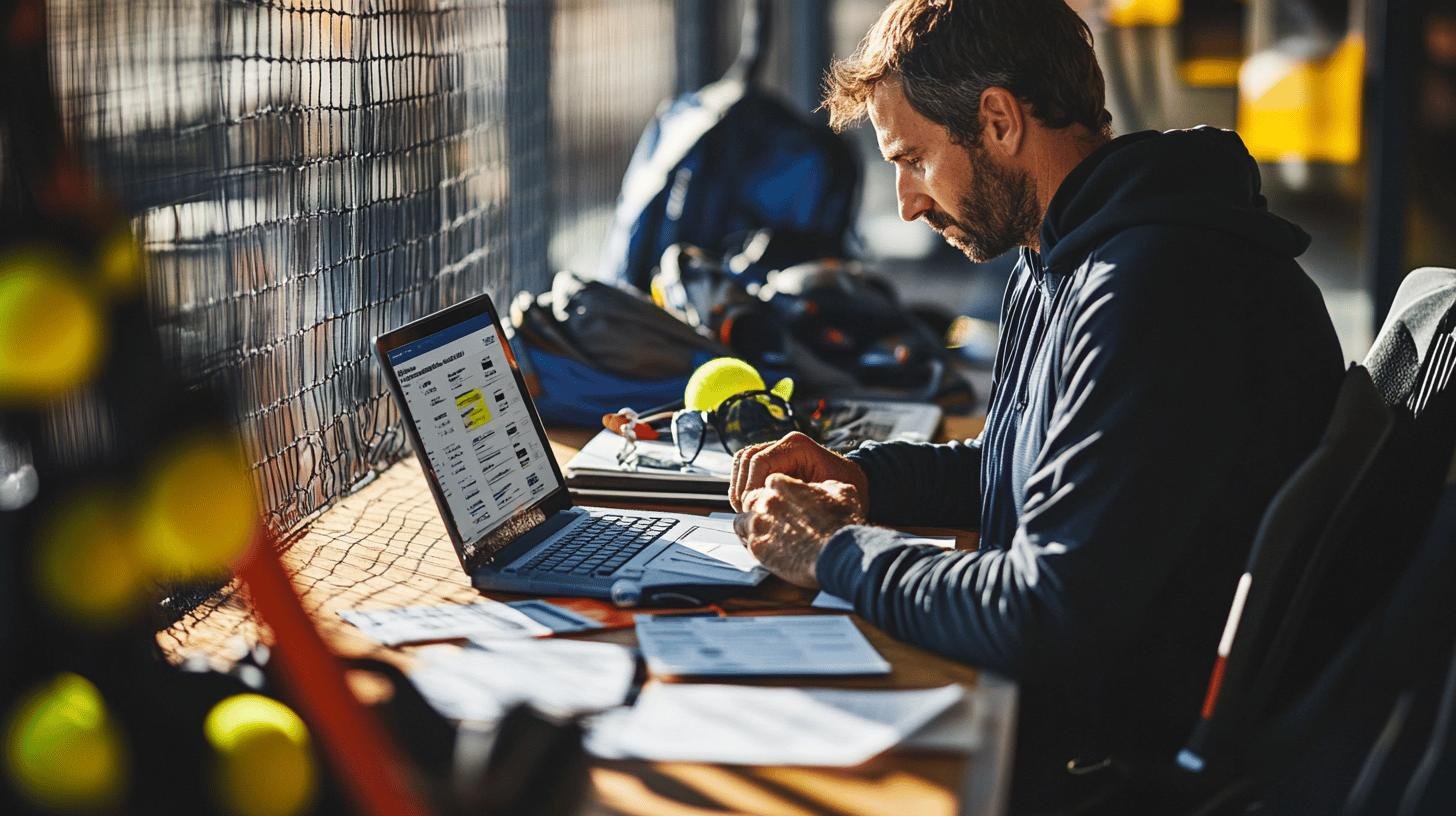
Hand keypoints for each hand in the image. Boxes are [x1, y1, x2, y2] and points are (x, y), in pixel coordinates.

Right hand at [729, 431, 869, 514]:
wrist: (857, 486)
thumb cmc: (848, 491)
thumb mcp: (829, 494)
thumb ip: (801, 497)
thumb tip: (772, 508)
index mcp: (798, 446)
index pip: (759, 461)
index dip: (751, 488)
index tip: (754, 511)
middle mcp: (784, 443)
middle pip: (746, 458)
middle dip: (742, 488)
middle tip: (749, 514)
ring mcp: (776, 451)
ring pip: (742, 462)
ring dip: (740, 487)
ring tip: (748, 511)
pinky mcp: (772, 462)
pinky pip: (747, 469)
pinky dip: (744, 486)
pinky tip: (752, 506)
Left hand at [733, 474, 864, 587]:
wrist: (838, 552)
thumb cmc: (841, 524)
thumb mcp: (841, 493)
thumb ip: (826, 487)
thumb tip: (825, 488)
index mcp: (782, 484)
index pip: (769, 483)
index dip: (776, 493)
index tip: (782, 502)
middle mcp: (766, 501)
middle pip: (751, 500)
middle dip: (759, 507)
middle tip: (771, 518)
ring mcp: (759, 524)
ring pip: (743, 520)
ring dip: (751, 524)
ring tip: (765, 533)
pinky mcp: (758, 548)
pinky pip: (746, 543)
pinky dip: (753, 543)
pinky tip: (766, 548)